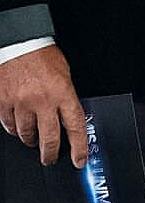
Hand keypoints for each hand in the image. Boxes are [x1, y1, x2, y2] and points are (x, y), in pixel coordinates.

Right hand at [0, 45, 87, 167]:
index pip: (75, 125)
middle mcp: (43, 100)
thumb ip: (66, 96)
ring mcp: (22, 104)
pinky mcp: (4, 104)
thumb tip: (68, 116)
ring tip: (35, 138)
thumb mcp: (65, 73)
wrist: (20, 43)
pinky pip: (10, 127)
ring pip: (27, 135)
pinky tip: (19, 126)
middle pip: (50, 138)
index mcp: (62, 91)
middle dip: (51, 153)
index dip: (79, 146)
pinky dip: (15, 129)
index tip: (79, 159)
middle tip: (51, 158)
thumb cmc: (43, 55)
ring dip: (32, 140)